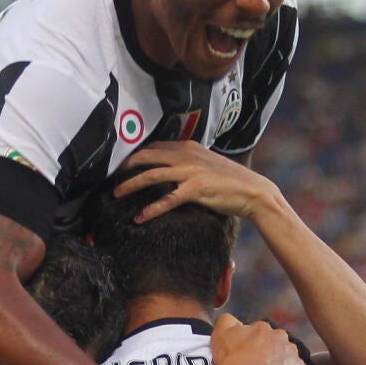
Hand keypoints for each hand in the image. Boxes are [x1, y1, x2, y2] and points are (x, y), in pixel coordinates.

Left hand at [116, 141, 278, 221]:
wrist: (253, 191)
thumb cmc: (231, 180)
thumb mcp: (207, 163)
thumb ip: (188, 161)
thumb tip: (170, 166)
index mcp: (189, 146)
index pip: (154, 146)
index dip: (135, 155)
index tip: (122, 165)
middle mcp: (187, 155)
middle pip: (146, 156)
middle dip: (126, 166)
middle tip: (112, 177)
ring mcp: (190, 171)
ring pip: (151, 175)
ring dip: (130, 185)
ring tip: (117, 194)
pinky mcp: (196, 189)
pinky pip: (167, 200)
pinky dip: (151, 209)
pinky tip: (140, 217)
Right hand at [211, 313, 306, 364]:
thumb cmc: (232, 357)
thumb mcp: (221, 331)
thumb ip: (228, 320)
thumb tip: (232, 320)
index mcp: (263, 327)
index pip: (260, 332)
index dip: (253, 342)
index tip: (248, 352)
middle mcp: (280, 337)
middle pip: (276, 342)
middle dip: (269, 350)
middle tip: (258, 363)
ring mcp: (291, 353)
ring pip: (288, 355)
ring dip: (281, 362)